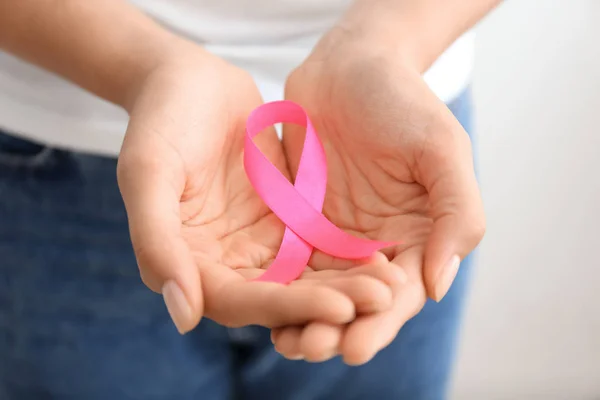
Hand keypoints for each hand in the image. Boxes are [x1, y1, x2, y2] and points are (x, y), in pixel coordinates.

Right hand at [116, 42, 399, 333]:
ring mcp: (258, 243)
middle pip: (280, 298)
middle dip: (330, 303)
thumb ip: (157, 243)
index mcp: (189, 263)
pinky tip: (384, 255)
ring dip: (347, 285)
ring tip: (393, 285)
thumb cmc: (160, 121)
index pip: (239, 301)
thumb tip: (185, 318)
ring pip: (305, 278)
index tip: (339, 308)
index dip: (288, 309)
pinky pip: (318, 245)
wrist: (190, 81)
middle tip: (382, 301)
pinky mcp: (285, 221)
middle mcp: (226, 263)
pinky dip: (347, 256)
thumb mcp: (149, 173)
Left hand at [273, 32, 484, 363]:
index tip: (356, 347)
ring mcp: (335, 236)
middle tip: (311, 347)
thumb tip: (437, 286)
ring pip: (320, 288)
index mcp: (419, 237)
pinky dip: (279, 285)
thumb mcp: (442, 150)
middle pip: (357, 300)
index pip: (401, 293)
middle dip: (337, 327)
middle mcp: (377, 245)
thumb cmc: (404, 102)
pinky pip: (287, 260)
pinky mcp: (299, 222)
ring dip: (304, 317)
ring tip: (285, 341)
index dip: (380, 322)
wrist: (352, 66)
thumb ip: (456, 216)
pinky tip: (261, 305)